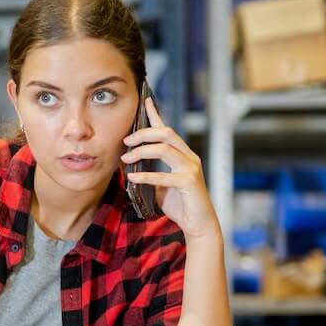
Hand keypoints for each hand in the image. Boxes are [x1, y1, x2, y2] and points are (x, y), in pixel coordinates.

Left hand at [121, 98, 220, 239]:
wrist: (199, 225)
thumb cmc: (181, 206)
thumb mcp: (163, 187)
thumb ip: (152, 175)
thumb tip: (132, 170)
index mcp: (183, 155)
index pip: (168, 129)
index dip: (156, 114)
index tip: (145, 100)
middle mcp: (189, 157)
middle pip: (166, 133)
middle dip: (144, 133)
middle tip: (126, 140)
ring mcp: (190, 168)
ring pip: (165, 149)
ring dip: (142, 151)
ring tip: (126, 158)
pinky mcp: (189, 182)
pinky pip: (163, 175)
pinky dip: (145, 176)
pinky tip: (132, 178)